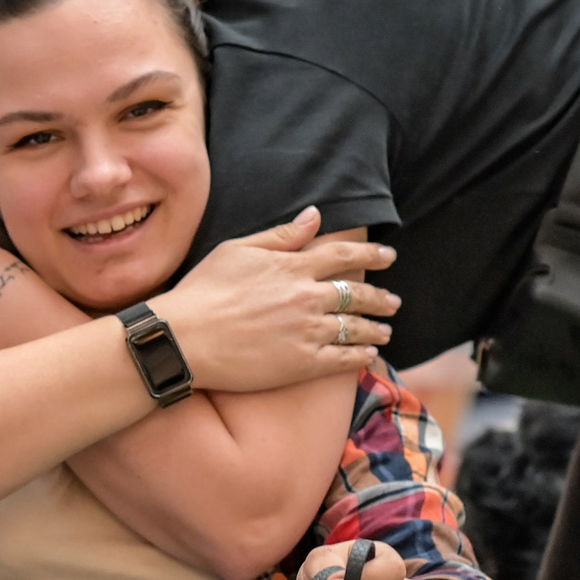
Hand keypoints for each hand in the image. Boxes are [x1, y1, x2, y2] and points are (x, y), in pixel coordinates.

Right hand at [151, 208, 399, 391]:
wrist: (185, 337)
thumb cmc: (204, 290)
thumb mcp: (238, 249)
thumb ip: (281, 235)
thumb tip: (314, 216)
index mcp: (293, 267)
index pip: (345, 257)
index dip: (371, 256)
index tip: (388, 257)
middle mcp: (307, 297)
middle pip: (357, 294)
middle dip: (381, 297)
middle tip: (394, 301)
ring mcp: (307, 331)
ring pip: (355, 328)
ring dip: (376, 328)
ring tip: (386, 330)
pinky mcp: (302, 363)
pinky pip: (342, 359)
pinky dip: (360, 356)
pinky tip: (369, 355)